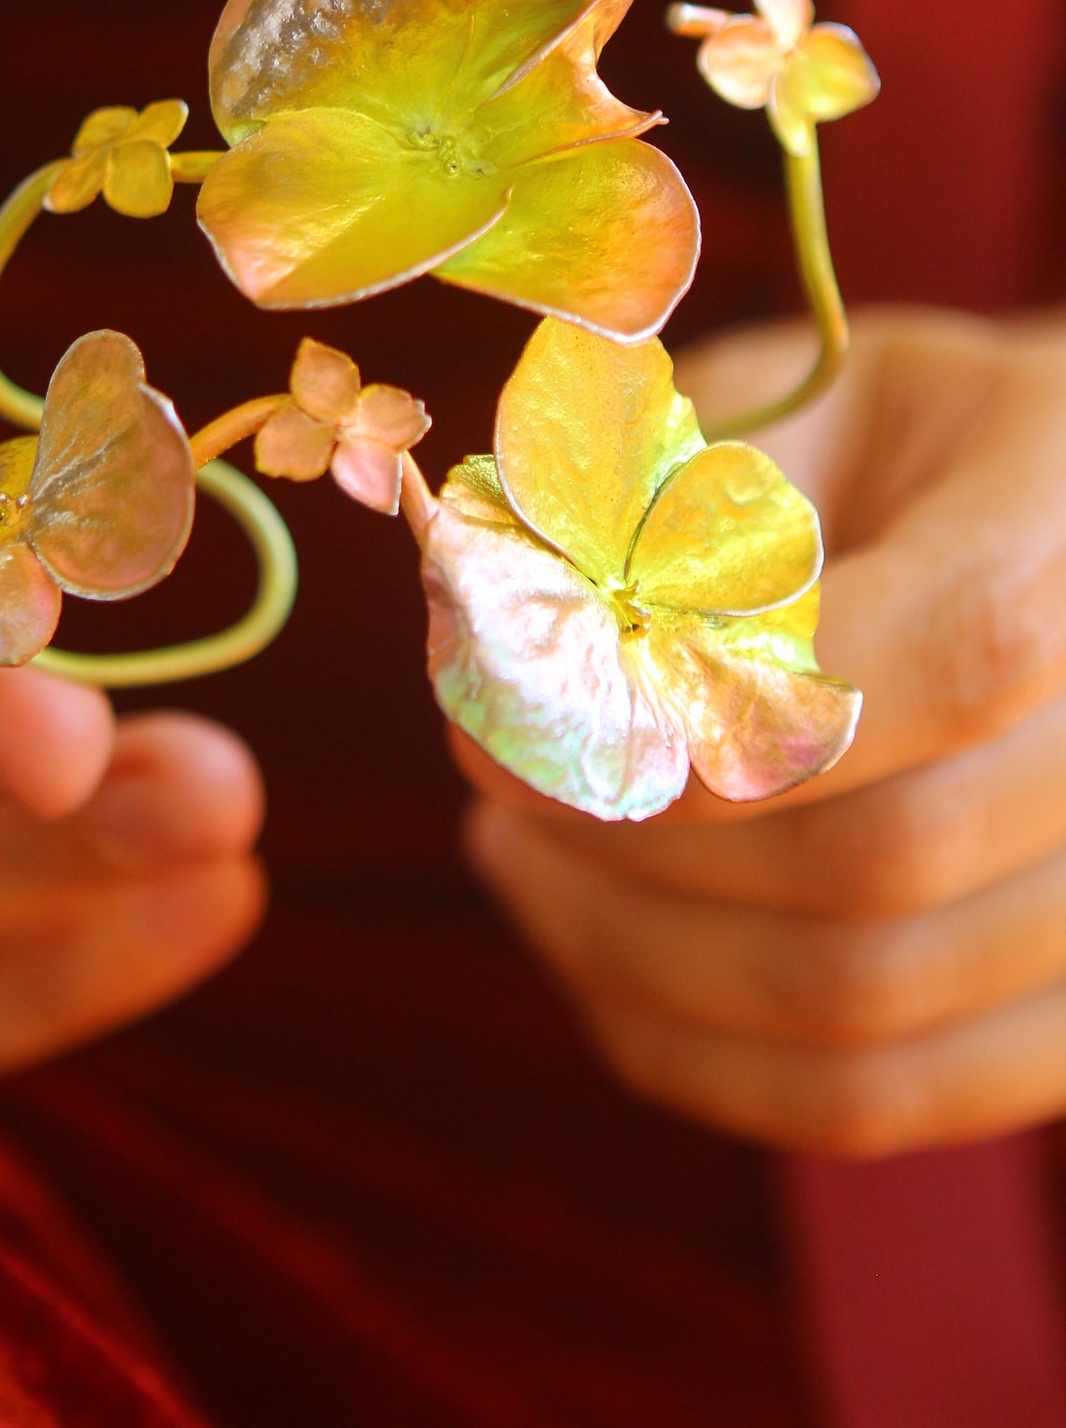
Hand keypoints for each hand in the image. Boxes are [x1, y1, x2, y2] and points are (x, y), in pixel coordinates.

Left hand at [457, 309, 1065, 1153]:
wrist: (1044, 529)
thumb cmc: (890, 448)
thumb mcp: (787, 393)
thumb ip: (654, 476)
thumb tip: (483, 598)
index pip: (940, 659)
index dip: (706, 715)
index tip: (506, 718)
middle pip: (881, 860)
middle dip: (634, 844)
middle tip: (487, 788)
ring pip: (863, 1002)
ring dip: (638, 951)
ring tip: (516, 854)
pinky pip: (878, 1099)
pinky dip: (702, 1051)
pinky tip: (592, 955)